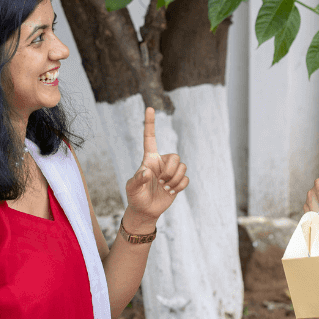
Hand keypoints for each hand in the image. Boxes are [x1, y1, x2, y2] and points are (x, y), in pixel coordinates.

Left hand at [123, 107, 187, 227]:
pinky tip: (170, 192)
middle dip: (170, 170)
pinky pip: (186, 179)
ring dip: (175, 180)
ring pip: (182, 167)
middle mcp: (161, 162)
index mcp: (149, 158)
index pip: (150, 137)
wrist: (145, 211)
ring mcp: (170, 172)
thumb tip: (148, 172)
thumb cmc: (136, 197)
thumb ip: (138, 180)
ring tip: (165, 187)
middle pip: (175, 156)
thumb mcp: (131, 188)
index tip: (149, 108)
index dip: (150, 123)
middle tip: (161, 181)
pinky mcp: (178, 181)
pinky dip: (179, 187)